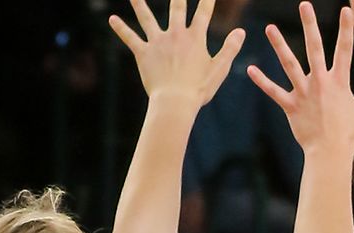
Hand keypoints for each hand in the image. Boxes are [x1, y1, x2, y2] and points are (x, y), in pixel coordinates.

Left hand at [110, 0, 244, 106]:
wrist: (175, 102)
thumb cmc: (199, 89)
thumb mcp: (220, 69)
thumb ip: (230, 48)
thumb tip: (241, 31)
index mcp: (195, 38)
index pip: (203, 13)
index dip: (207, 0)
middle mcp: (176, 35)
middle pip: (176, 7)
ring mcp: (158, 42)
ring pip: (147, 18)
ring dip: (139, 4)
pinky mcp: (143, 53)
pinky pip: (130, 38)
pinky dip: (121, 28)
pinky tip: (112, 19)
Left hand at [249, 3, 353, 157]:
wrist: (331, 154)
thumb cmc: (351, 134)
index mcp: (340, 82)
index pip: (345, 50)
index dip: (347, 29)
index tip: (346, 10)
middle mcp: (320, 83)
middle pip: (314, 48)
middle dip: (310, 25)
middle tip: (304, 5)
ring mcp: (304, 93)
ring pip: (289, 64)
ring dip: (279, 45)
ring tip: (269, 28)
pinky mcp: (290, 106)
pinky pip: (274, 91)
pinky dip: (262, 81)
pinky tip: (250, 68)